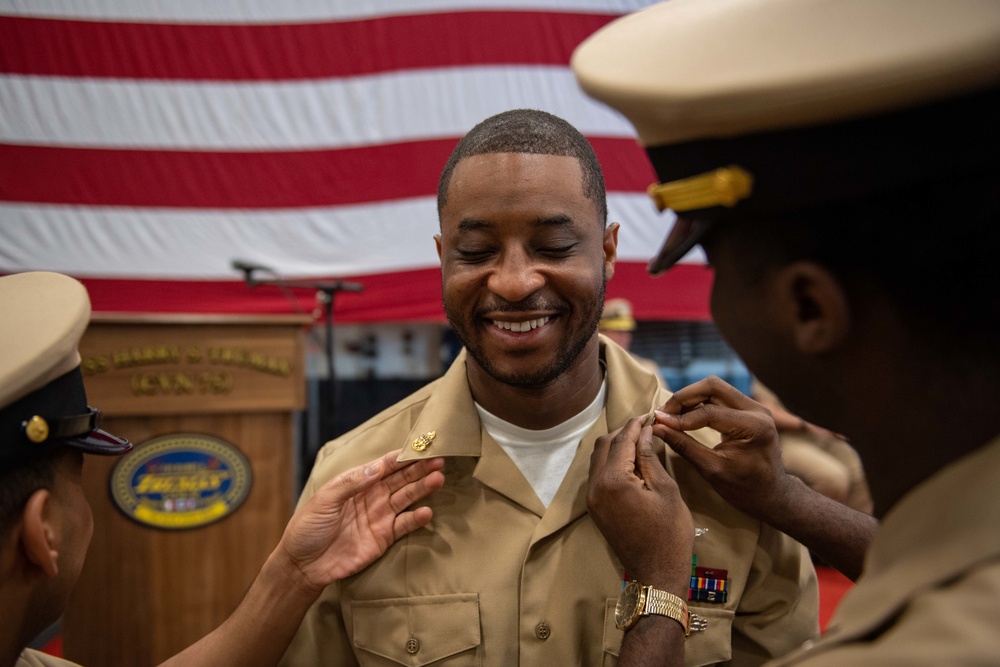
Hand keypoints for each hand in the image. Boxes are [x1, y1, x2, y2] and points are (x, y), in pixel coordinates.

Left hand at [277, 450, 444, 591]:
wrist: (303, 565)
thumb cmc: (308, 527)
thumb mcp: (325, 500)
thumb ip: (351, 483)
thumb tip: (376, 467)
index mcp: (356, 482)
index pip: (384, 466)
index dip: (402, 457)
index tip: (420, 448)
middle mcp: (372, 496)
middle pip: (400, 479)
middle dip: (419, 469)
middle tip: (439, 460)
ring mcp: (379, 517)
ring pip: (406, 498)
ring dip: (422, 488)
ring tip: (438, 479)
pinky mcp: (384, 538)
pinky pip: (404, 525)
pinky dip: (416, 519)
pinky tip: (427, 512)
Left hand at [588, 416, 693, 590]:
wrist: (657, 572)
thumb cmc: (670, 532)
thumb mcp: (666, 490)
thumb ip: (650, 457)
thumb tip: (644, 432)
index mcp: (614, 480)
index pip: (622, 441)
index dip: (636, 425)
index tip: (649, 414)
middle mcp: (596, 487)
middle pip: (604, 445)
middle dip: (623, 432)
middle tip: (645, 426)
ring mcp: (592, 499)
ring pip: (597, 459)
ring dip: (615, 446)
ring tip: (638, 441)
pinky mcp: (595, 508)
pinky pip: (598, 474)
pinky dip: (610, 462)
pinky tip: (629, 460)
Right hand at [653, 376, 795, 521]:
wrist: (771, 494)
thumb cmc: (744, 489)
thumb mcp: (712, 470)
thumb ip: (684, 445)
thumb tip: (657, 428)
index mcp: (754, 427)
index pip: (709, 412)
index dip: (680, 417)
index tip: (657, 422)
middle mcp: (757, 410)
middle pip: (713, 386)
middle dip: (684, 397)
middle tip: (663, 413)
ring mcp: (754, 408)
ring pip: (715, 388)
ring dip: (690, 398)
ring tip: (669, 415)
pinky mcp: (748, 410)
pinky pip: (719, 398)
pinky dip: (698, 404)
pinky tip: (683, 416)